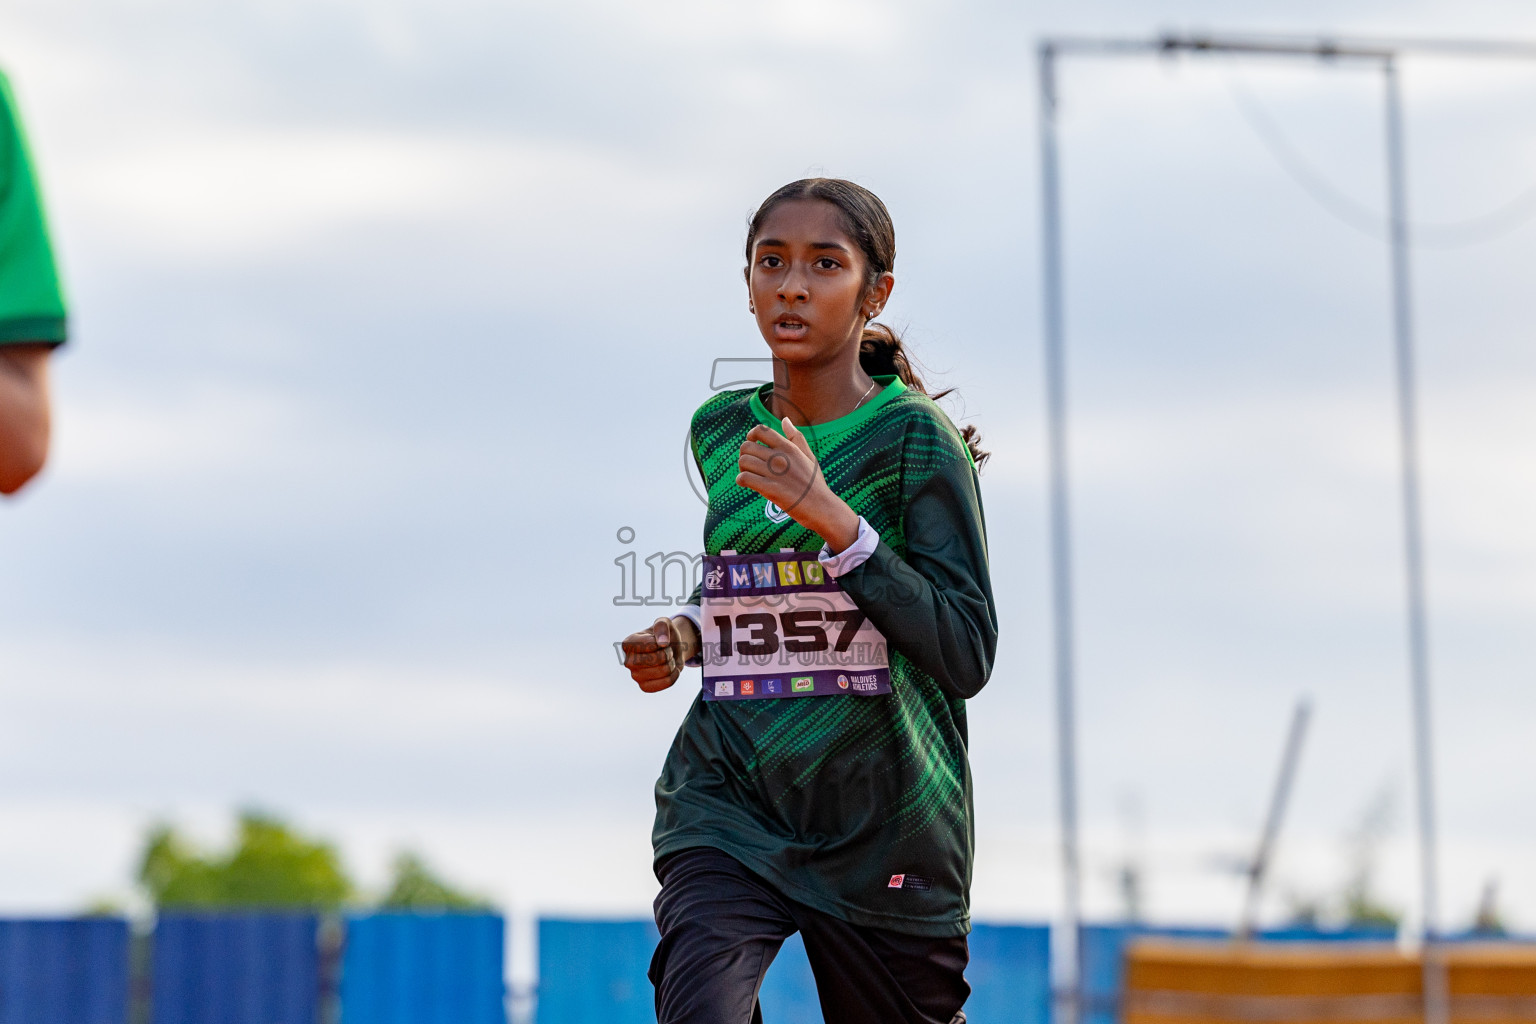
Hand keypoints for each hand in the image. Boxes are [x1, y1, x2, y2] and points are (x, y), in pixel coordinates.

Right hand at [621, 615, 698, 692]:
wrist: (671, 649)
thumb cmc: (664, 635)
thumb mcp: (664, 622)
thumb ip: (662, 626)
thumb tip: (662, 643)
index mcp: (628, 644)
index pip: (647, 645)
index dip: (659, 642)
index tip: (659, 641)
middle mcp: (628, 661)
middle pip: (655, 659)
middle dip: (667, 653)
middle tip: (665, 651)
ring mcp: (635, 676)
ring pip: (663, 671)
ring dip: (671, 663)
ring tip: (667, 659)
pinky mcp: (645, 687)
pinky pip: (667, 682)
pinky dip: (674, 675)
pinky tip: (671, 670)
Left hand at [737, 418, 859, 552]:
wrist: (821, 507)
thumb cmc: (815, 483)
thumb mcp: (809, 456)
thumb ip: (796, 437)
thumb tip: (785, 419)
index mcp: (788, 447)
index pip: (761, 431)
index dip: (751, 435)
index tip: (752, 445)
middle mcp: (780, 457)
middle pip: (747, 446)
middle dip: (744, 455)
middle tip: (749, 466)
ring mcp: (775, 473)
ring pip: (744, 461)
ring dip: (742, 468)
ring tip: (749, 476)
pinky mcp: (770, 489)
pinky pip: (745, 478)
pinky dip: (741, 480)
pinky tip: (746, 484)